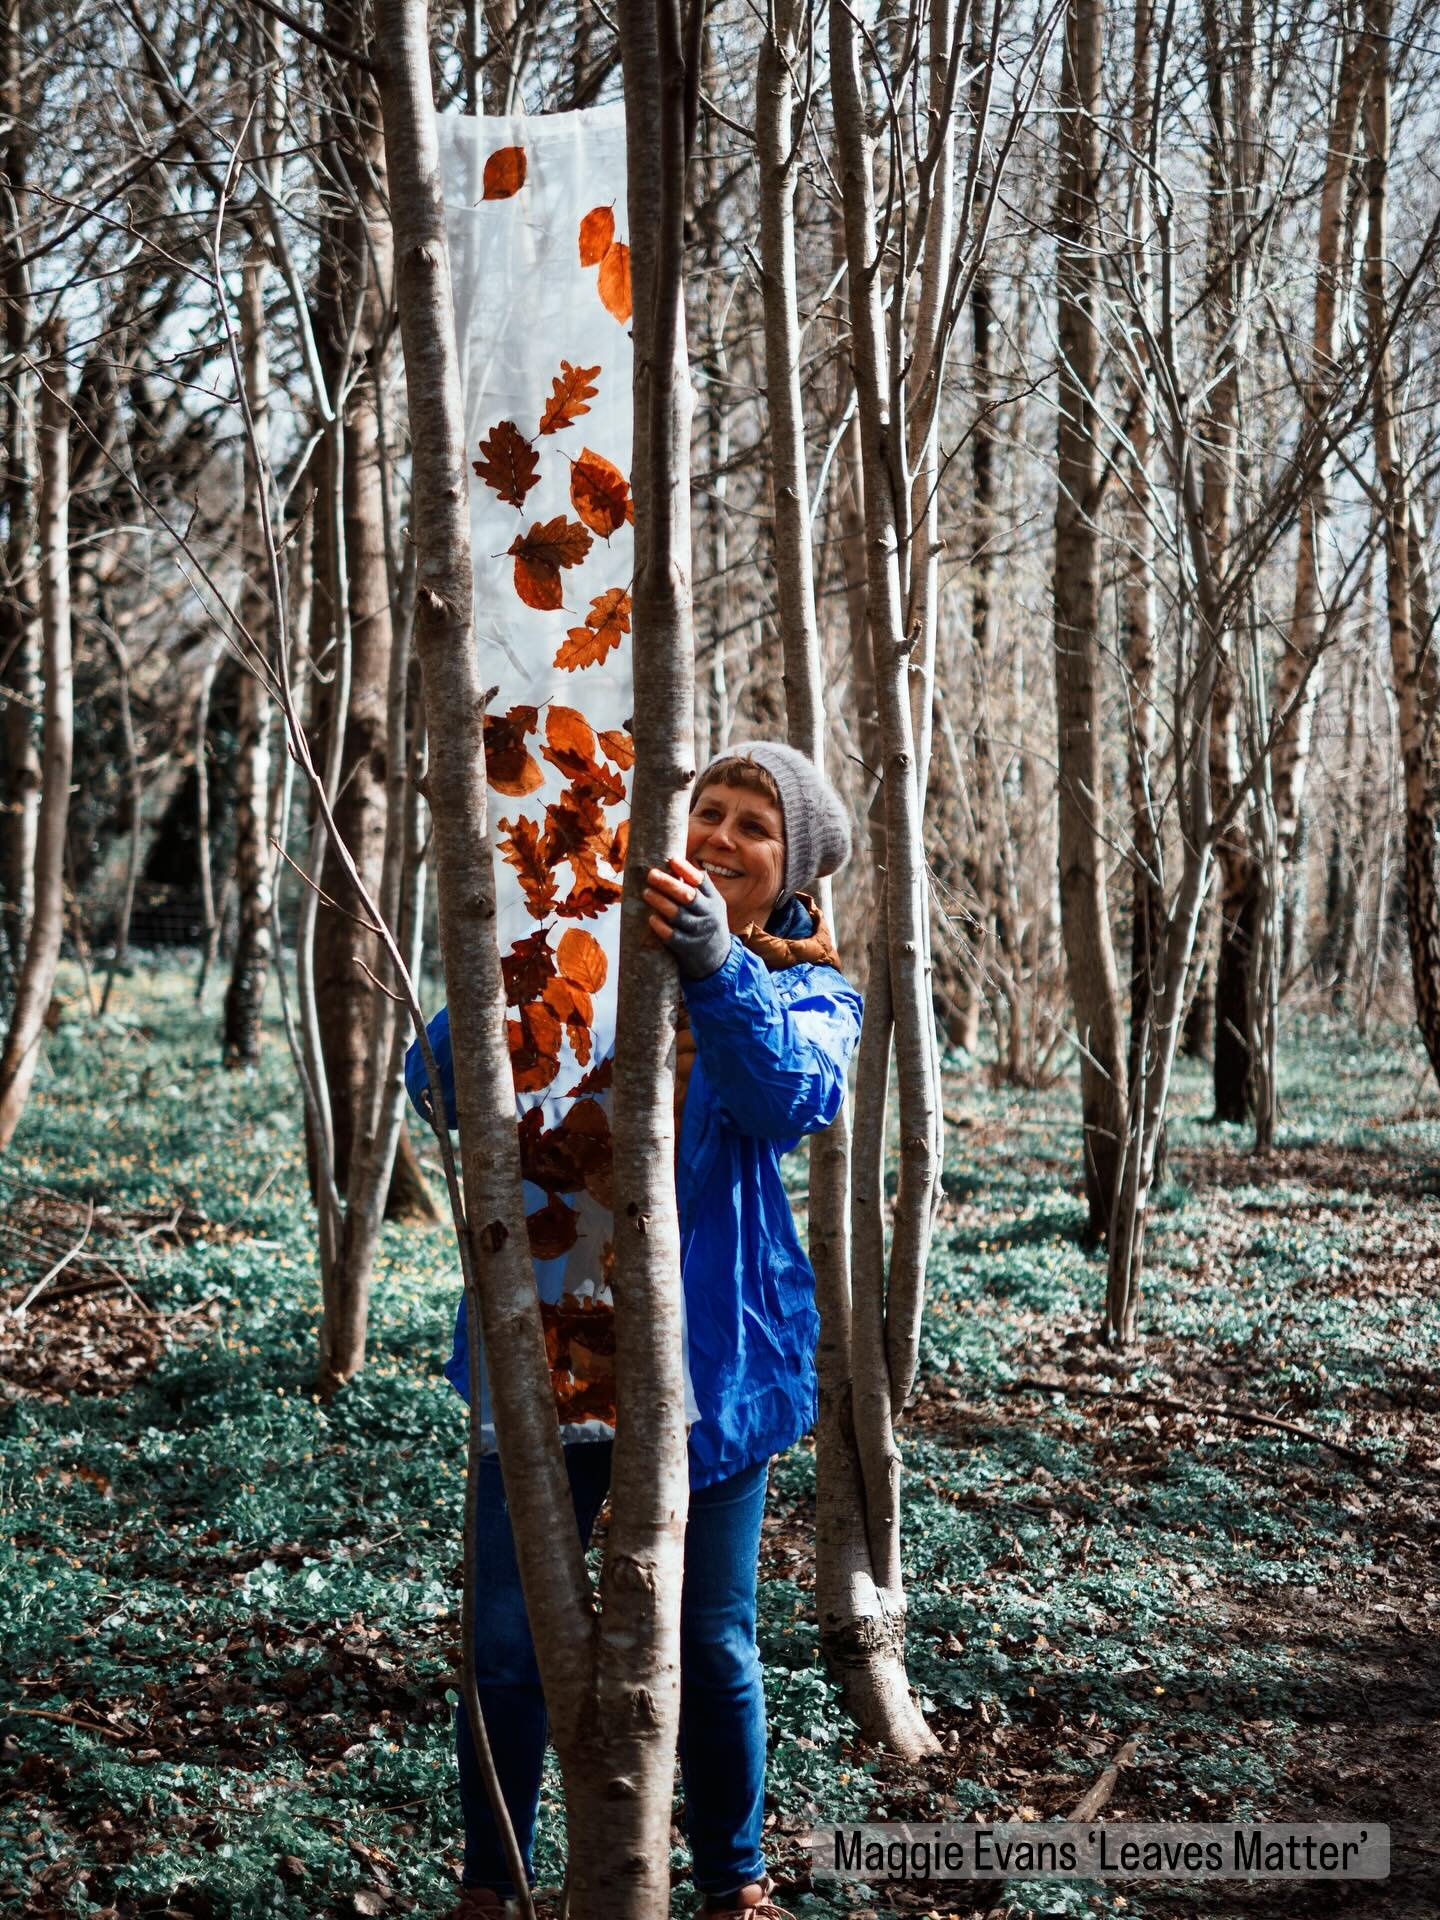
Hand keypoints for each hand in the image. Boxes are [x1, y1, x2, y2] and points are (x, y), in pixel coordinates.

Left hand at [643, 856, 732, 979]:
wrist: (718, 961)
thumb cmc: (708, 925)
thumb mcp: (712, 906)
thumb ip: (699, 889)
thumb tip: (674, 863)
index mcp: (713, 900)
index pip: (700, 881)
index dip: (686, 869)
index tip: (671, 860)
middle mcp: (708, 914)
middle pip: (687, 895)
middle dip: (668, 883)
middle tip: (651, 874)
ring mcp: (698, 931)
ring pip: (677, 914)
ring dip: (660, 902)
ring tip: (647, 892)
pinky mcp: (687, 947)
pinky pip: (672, 935)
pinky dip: (661, 926)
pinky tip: (651, 918)